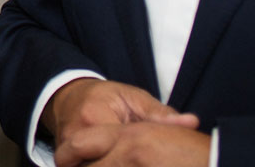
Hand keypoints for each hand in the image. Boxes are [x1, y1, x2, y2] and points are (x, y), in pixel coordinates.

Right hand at [46, 79, 198, 166]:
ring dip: (109, 166)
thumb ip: (161, 114)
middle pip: (101, 165)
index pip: (119, 149)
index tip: (159, 161)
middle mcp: (75, 134)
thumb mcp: (134, 98)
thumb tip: (191, 122)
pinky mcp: (63, 156)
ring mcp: (64, 146)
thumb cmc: (105, 97)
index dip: (140, 160)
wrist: (69, 95)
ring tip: (132, 163)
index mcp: (95, 117)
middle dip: (122, 165)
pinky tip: (115, 165)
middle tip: (147, 163)